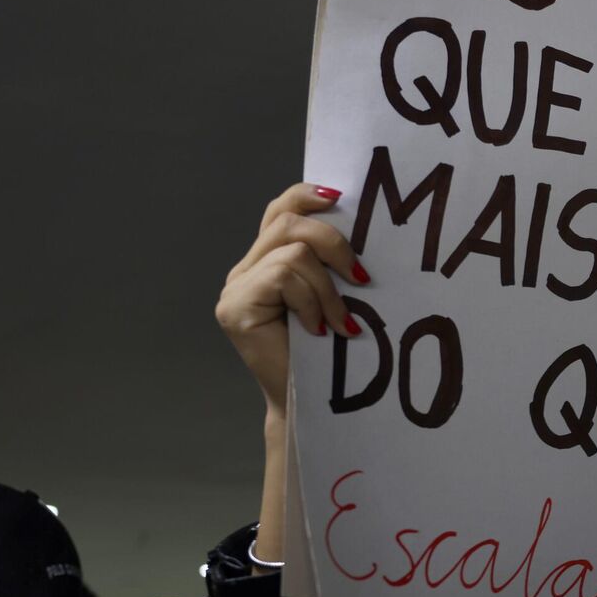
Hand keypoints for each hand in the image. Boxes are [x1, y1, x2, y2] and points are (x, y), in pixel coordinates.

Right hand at [213, 183, 367, 417]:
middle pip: (287, 222)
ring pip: (292, 253)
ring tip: (340, 321)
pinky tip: (319, 330)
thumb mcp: (333, 294)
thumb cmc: (328, 352)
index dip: (305, 195)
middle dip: (333, 242)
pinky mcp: (235, 307)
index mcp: (267, 260)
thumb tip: (360, 222)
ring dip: (328, 287)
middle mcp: (245, 269)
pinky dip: (312, 301)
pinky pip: (284, 277)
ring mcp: (236, 288)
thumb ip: (329, 261)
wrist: (309, 401)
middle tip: (361, 276)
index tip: (339, 196)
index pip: (280, 210)